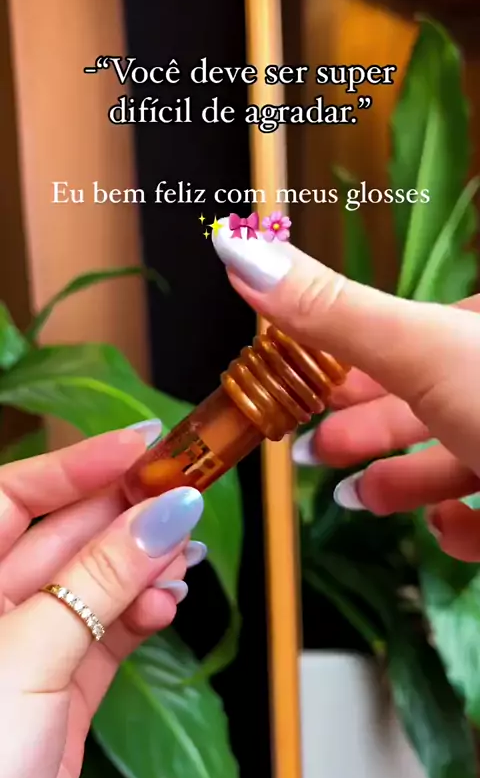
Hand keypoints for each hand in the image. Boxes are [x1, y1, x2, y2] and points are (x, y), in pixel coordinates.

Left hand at [0, 421, 205, 777]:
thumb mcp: (31, 655)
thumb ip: (101, 580)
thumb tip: (163, 514)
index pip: (14, 495)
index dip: (77, 463)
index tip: (140, 444)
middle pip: (66, 534)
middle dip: (127, 514)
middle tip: (182, 493)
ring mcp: (31, 646)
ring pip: (98, 581)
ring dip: (146, 564)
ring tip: (184, 553)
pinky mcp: (65, 686)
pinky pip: (113, 629)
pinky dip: (146, 611)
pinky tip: (169, 600)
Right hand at [212, 229, 479, 559]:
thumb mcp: (417, 348)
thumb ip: (329, 309)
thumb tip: (236, 248)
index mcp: (470, 332)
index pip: (395, 339)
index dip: (343, 362)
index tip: (298, 385)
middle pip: (419, 402)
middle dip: (363, 428)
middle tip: (313, 448)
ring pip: (454, 460)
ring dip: (402, 481)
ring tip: (356, 497)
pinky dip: (463, 525)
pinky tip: (444, 529)